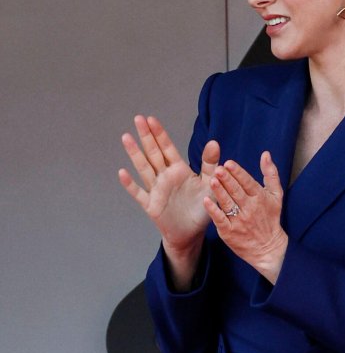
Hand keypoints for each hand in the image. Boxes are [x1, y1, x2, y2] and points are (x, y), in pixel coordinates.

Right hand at [118, 115, 219, 288]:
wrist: (191, 233)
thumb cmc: (200, 208)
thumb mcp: (209, 185)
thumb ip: (210, 164)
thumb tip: (215, 142)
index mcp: (178, 170)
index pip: (168, 148)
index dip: (160, 134)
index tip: (151, 119)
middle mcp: (165, 177)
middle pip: (153, 153)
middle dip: (146, 136)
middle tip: (138, 118)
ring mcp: (156, 190)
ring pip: (144, 168)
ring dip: (135, 154)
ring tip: (126, 137)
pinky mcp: (151, 205)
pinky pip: (139, 193)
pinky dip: (130, 184)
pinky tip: (122, 173)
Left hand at [203, 153, 287, 285]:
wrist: (268, 249)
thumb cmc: (270, 219)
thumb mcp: (276, 195)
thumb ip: (270, 174)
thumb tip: (266, 154)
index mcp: (260, 198)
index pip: (248, 183)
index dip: (238, 173)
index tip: (229, 163)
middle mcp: (250, 209)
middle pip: (237, 192)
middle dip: (227, 180)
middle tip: (217, 169)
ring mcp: (239, 221)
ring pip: (228, 204)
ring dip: (219, 192)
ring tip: (211, 181)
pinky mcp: (230, 232)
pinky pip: (220, 219)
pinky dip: (214, 210)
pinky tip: (206, 201)